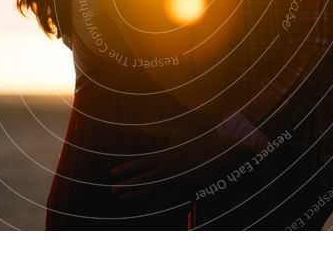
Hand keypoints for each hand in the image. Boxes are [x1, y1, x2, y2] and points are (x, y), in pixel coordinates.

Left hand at [110, 118, 247, 204]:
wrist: (220, 148)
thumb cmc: (198, 136)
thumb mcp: (177, 131)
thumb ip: (157, 130)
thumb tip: (142, 127)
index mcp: (165, 154)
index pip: (140, 163)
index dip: (125, 169)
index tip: (112, 173)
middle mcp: (168, 169)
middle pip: (143, 180)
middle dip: (127, 185)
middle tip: (113, 190)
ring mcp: (177, 180)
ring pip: (153, 191)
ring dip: (137, 195)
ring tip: (124, 198)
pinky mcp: (186, 187)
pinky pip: (169, 197)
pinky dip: (157, 202)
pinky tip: (148, 206)